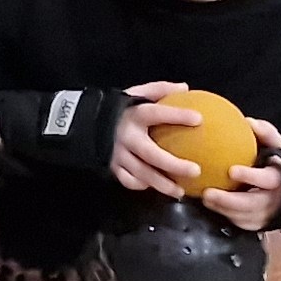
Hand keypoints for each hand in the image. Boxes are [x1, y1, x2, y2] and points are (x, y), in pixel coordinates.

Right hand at [109, 81, 203, 197]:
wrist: (81, 120)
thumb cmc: (116, 108)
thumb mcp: (134, 94)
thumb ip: (158, 90)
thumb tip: (184, 88)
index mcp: (133, 114)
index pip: (157, 113)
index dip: (177, 115)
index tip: (199, 119)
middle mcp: (126, 136)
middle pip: (152, 154)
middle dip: (173, 165)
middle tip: (195, 171)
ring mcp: (117, 153)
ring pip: (142, 173)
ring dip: (162, 184)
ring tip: (180, 192)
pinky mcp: (111, 166)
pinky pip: (128, 180)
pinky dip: (141, 185)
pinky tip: (153, 186)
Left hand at [202, 119, 280, 233]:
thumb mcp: (279, 146)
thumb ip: (267, 134)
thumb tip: (249, 122)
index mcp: (280, 179)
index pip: (268, 180)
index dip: (251, 176)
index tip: (231, 171)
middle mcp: (274, 200)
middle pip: (252, 205)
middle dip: (229, 201)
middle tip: (208, 193)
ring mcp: (267, 214)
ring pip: (244, 217)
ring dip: (223, 209)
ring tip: (204, 198)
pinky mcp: (259, 223)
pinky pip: (241, 222)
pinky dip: (225, 215)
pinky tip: (210, 204)